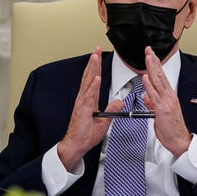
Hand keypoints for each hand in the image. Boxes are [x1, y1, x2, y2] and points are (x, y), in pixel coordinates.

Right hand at [58, 47, 123, 169]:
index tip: (98, 56)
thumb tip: (120, 101)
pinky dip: (94, 86)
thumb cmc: (86, 135)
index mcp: (88, 100)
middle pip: (89, 77)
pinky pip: (89, 95)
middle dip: (93, 62)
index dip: (96, 67)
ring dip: (92, 69)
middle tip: (96, 50)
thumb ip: (112, 109)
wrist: (76, 145)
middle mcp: (84, 99)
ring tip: (95, 57)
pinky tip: (97, 78)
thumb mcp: (104, 120)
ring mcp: (82, 103)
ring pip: (88, 82)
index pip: (93, 80)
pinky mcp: (82, 110)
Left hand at [142, 47, 191, 156]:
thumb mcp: (159, 113)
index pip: (161, 76)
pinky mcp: (163, 109)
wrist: (180, 140)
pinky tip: (145, 77)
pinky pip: (154, 95)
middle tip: (148, 50)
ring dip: (152, 68)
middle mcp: (169, 96)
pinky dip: (149, 85)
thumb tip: (147, 97)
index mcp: (169, 96)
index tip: (151, 55)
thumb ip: (153, 103)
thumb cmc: (171, 128)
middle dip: (153, 61)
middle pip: (160, 75)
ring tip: (148, 57)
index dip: (156, 65)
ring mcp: (166, 101)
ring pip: (157, 82)